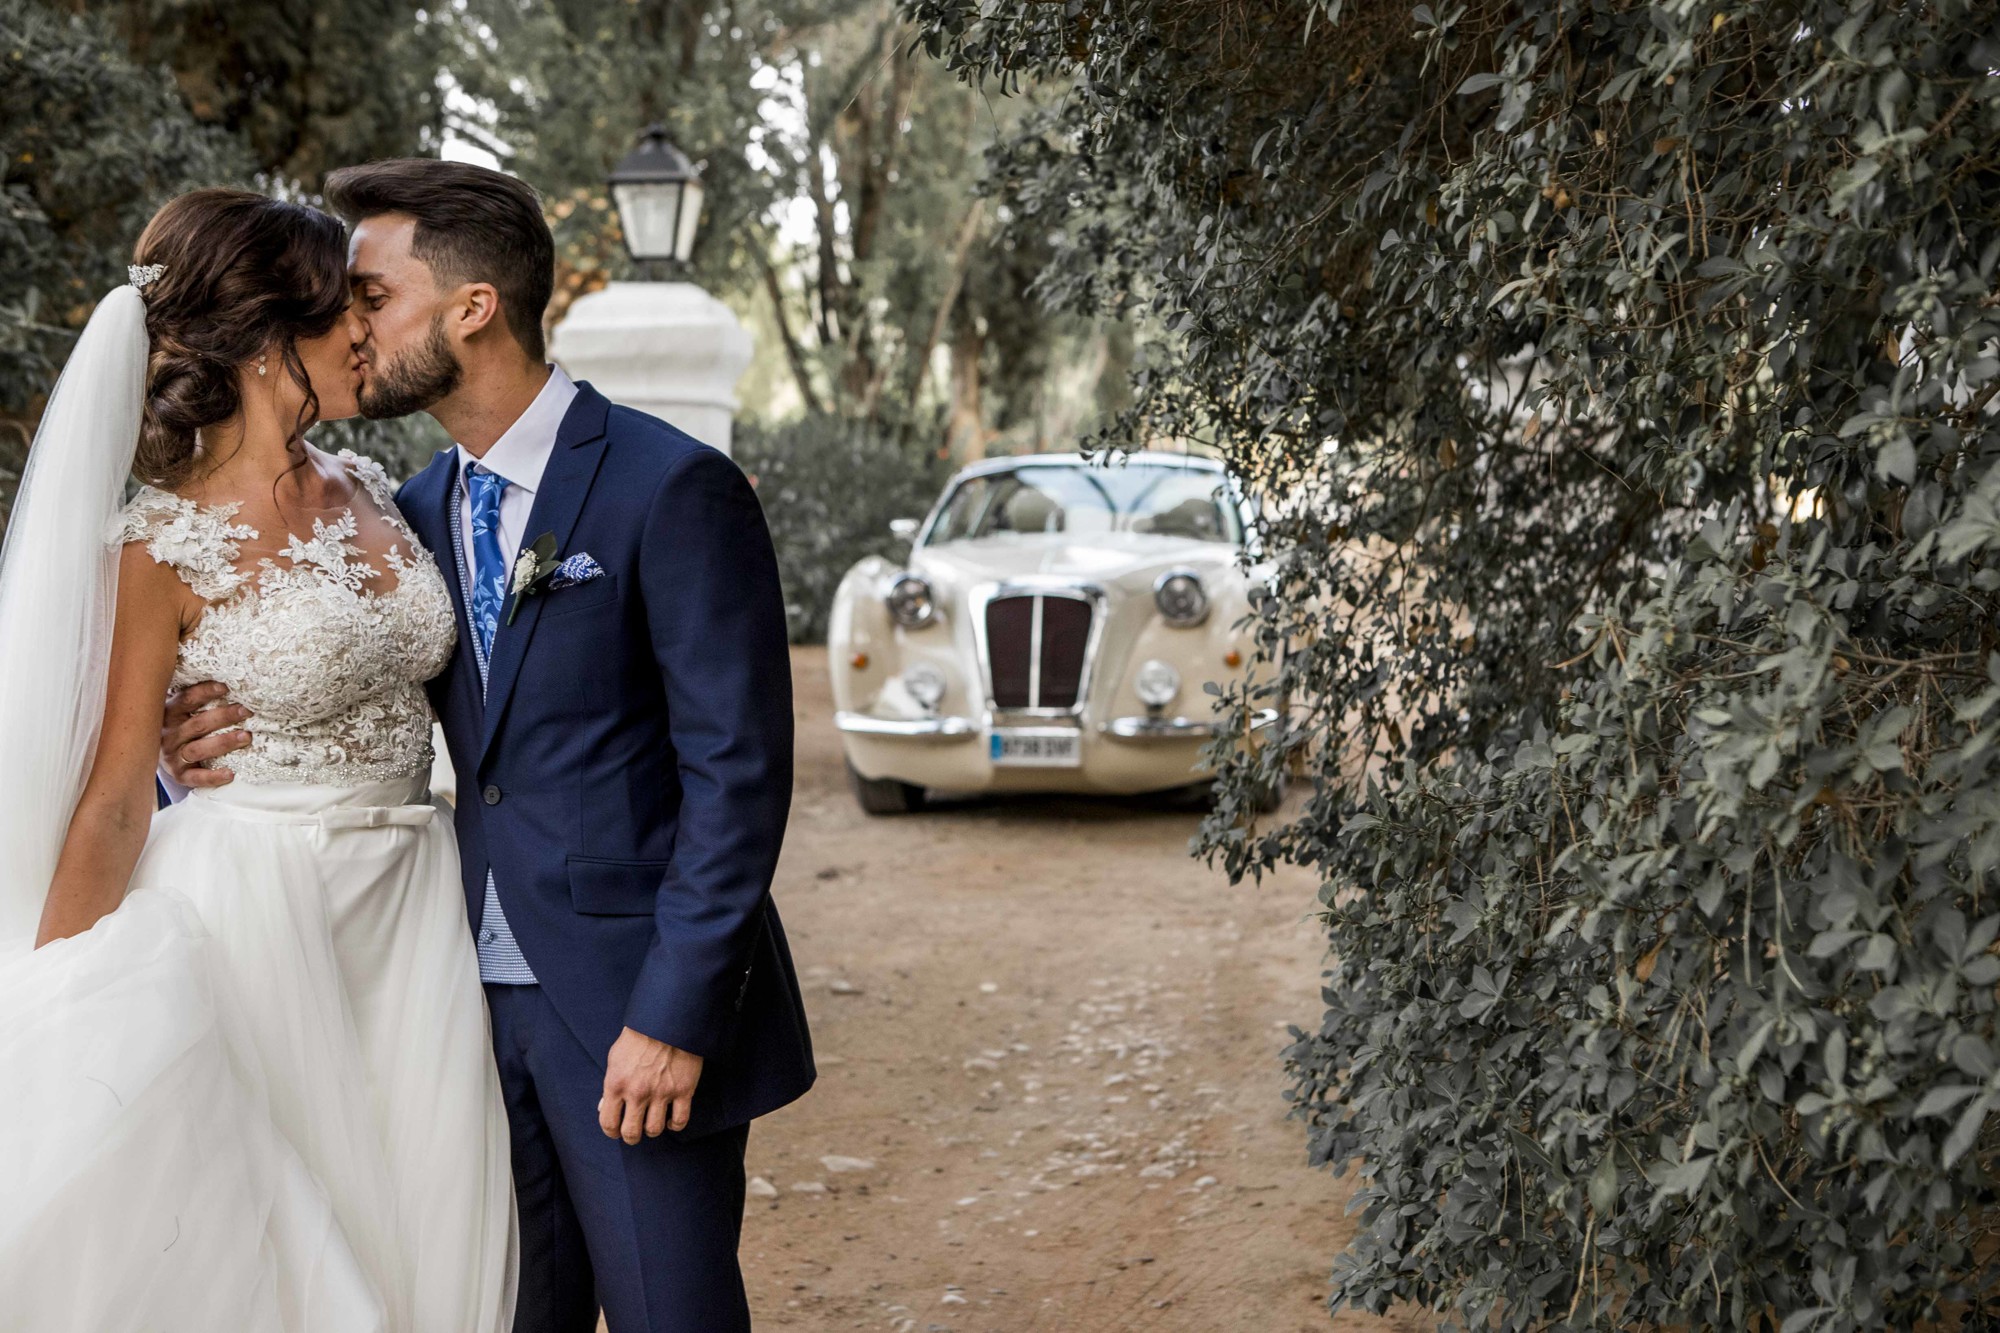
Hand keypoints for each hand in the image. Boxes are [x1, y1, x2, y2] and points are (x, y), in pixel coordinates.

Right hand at [160, 682, 250, 787]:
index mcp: (170, 714)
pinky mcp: (179, 775)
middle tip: (246, 711)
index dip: (204, 692)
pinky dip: (213, 776)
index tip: (225, 687)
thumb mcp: (183, 711)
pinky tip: (230, 774)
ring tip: (246, 737)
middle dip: (223, 717)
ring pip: (198, 749)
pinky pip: (196, 777)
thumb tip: (231, 680)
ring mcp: (172, 756)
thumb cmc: (181, 727)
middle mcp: (169, 735)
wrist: (155, 756)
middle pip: (197, 724)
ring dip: (223, 742)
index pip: (186, 700)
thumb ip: (198, 699)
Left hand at [600, 1027, 702, 1142]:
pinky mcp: (683, 1090)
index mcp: (616, 1084)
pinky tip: (671, 1119)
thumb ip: (609, 1085)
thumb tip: (604, 1108)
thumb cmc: (639, 1037)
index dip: (611, 1132)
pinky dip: (675, 1125)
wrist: (668, 1020)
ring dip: (652, 1130)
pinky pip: (680, 1120)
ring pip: (654, 1129)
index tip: (616, 1131)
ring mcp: (661, 1092)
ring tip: (652, 1122)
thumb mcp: (615, 1058)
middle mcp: (637, 1092)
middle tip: (634, 1132)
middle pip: (631, 1133)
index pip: (608, 1123)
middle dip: (631, 1137)